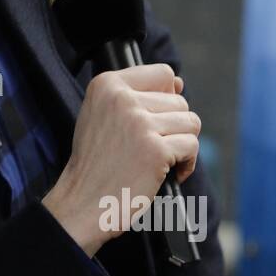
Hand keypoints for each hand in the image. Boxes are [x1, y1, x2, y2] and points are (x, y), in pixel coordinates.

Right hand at [42, 64, 200, 255]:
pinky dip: (187, 164)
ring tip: (160, 159)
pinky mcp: (156, 149)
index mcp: (107, 84)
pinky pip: (192, 146)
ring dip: (183, 145)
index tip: (155, 120)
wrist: (84, 201)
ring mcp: (139, 123)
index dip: (168, 98)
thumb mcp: (105, 116)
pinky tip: (167, 173)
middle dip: (175, 128)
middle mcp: (122, 98)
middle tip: (152, 148)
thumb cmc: (98, 162)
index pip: (163, 73)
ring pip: (191, 123)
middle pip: (180, 102)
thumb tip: (180, 83)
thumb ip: (140, 96)